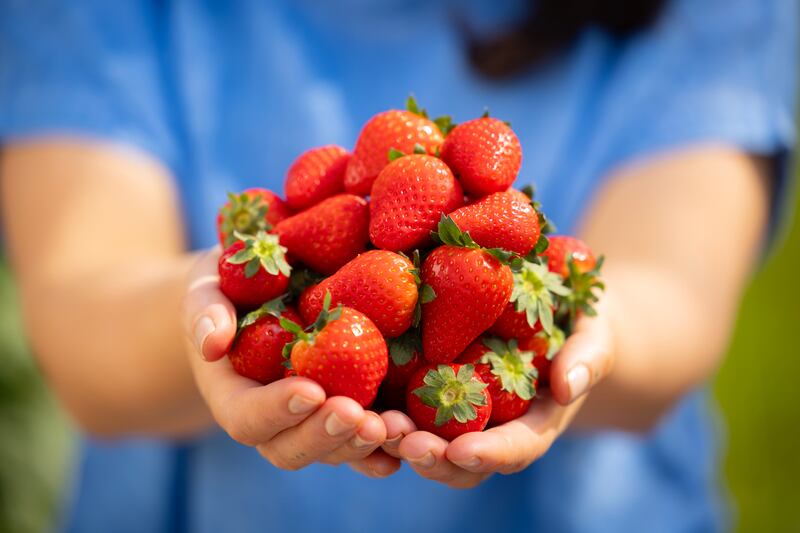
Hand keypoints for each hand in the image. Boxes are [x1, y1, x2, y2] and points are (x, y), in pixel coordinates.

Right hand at [181, 248, 394, 473]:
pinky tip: (410, 436)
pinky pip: (364, 441)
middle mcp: (273, 419)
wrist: (265, 293)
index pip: (247, 418)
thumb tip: (212, 344)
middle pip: (291, 448)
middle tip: (356, 415)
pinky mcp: (347, 411)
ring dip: (362, 444)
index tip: (310, 390)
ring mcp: (312, 421)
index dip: (276, 411)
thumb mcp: (209, 287)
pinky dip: (387, 446)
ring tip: (393, 426)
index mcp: (233, 394)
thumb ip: (205, 311)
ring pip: (333, 451)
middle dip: (325, 435)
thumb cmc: (231, 286)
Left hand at [378, 303, 614, 487]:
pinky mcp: (432, 390)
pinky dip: (385, 410)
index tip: (462, 450)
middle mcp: (493, 428)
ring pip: (429, 441)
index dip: (489, 454)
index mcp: (535, 423)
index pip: (515, 449)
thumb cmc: (580, 324)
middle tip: (406, 443)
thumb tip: (567, 386)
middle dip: (435, 458)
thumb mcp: (594, 335)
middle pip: (462, 460)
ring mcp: (460, 413)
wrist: (553, 310)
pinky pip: (407, 407)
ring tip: (376, 425)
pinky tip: (361, 397)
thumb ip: (588, 358)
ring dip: (401, 440)